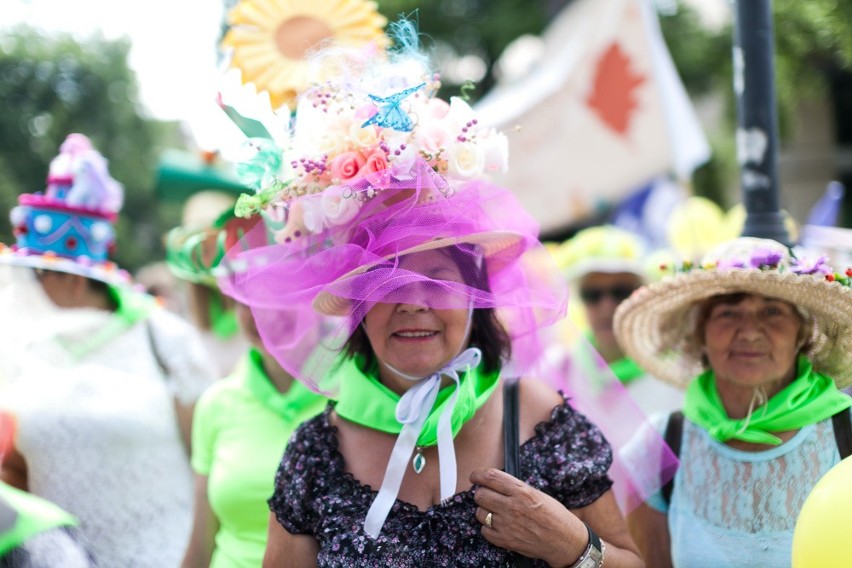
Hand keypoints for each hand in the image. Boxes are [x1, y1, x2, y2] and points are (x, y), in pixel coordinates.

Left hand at [470, 468, 587, 565]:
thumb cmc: (552, 514)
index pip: (490, 477)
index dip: (478, 475)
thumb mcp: (535, 493)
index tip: (474, 476)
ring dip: (484, 511)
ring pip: (480, 513)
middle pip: (480, 495)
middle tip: (487, 496)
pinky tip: (498, 525)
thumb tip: (492, 482)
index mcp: (521, 491)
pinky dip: (488, 527)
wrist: (563, 539)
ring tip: (495, 512)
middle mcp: (512, 506)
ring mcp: (507, 524)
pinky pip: (484, 530)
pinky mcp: (505, 540)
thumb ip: (514, 488)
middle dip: (481, 494)